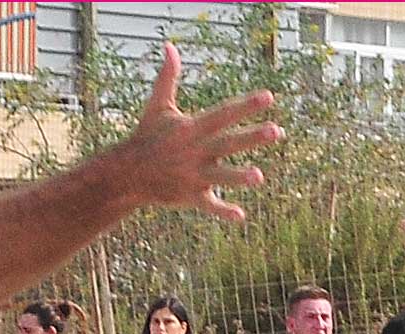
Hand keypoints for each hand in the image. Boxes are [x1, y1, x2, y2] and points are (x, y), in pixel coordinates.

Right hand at [110, 44, 280, 222]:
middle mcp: (195, 151)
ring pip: (219, 176)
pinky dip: (222, 212)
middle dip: (251, 137)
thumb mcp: (158, 106)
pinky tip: (240, 217)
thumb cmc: (147, 136)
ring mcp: (192, 175)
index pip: (223, 114)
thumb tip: (169, 46)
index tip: (268, 97)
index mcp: (191, 129)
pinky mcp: (190, 196)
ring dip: (238, 177)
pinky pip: (208, 205)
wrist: (127, 172)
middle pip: (227, 142)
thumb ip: (168, 77)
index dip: (245, 105)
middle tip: (278, 131)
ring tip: (259, 177)